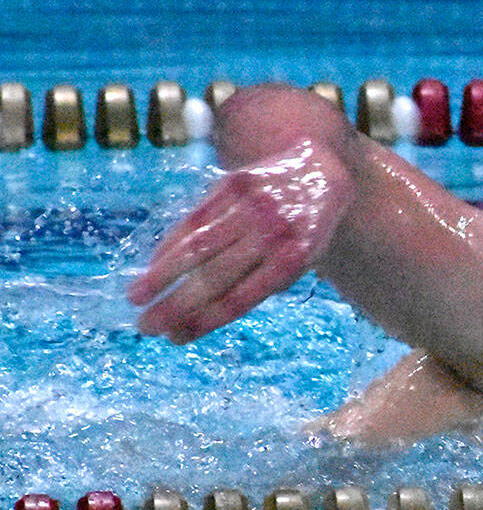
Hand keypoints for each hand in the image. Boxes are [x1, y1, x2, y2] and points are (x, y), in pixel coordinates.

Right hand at [127, 141, 352, 342]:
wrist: (320, 171)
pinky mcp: (232, 186)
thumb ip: (260, 284)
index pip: (240, 299)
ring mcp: (250, 208)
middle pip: (214, 277)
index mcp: (290, 261)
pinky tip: (153, 265)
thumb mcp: (299, 262)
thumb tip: (202, 315)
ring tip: (135, 297)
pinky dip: (171, 245)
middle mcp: (270, 235)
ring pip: (196, 247)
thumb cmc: (303, 230)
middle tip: (146, 327)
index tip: (175, 338)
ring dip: (161, 275)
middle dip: (176, 305)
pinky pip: (194, 220)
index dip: (205, 320)